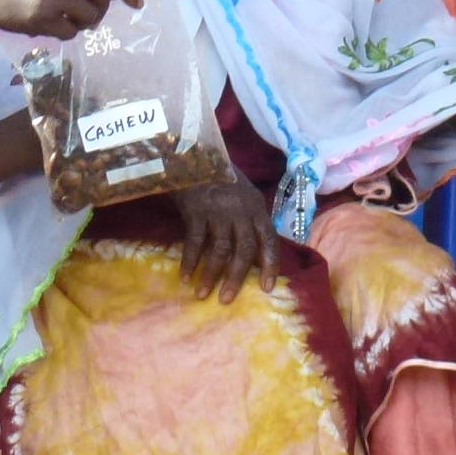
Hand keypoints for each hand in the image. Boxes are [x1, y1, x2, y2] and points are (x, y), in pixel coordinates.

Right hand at [174, 177, 278, 301]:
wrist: (191, 155)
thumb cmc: (218, 178)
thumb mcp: (242, 196)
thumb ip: (249, 221)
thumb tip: (252, 256)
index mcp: (256, 207)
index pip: (269, 240)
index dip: (270, 265)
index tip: (266, 288)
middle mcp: (241, 210)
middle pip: (244, 249)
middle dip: (236, 277)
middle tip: (227, 299)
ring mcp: (219, 210)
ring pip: (220, 249)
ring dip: (211, 274)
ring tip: (203, 294)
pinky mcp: (196, 210)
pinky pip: (195, 242)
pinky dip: (190, 261)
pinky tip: (185, 277)